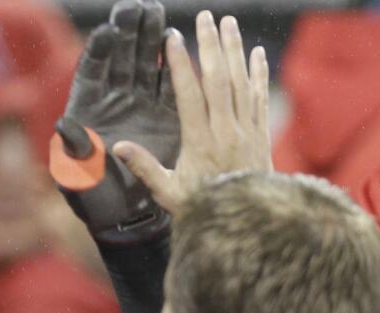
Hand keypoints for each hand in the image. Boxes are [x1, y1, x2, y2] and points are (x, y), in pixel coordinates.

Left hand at [49, 0, 176, 245]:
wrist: (125, 215)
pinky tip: (180, 43)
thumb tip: (63, 124)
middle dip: (127, 32)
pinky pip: (170, 83)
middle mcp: (113, 100)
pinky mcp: (164, 114)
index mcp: (88, 109)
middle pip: (119, 58)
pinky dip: (174, 65)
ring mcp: (139, 103)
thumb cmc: (93, 197)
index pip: (92, 72)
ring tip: (157, 13)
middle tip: (136, 8)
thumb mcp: (78, 175)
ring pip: (145, 63)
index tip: (106, 31)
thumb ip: (75, 149)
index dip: (98, 52)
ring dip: (151, 38)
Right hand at [114, 12, 270, 218]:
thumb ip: (144, 168)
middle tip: (205, 17)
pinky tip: (255, 52)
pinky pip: (260, 97)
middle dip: (211, 46)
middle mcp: (227, 131)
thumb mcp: (168, 193)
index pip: (190, 96)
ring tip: (228, 22)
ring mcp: (247, 130)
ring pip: (242, 82)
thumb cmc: (202, 208)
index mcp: (200, 143)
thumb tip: (117, 147)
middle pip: (219, 80)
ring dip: (235, 50)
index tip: (173, 39)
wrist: (247, 223)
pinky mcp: (261, 134)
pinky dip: (259, 73)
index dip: (181, 66)